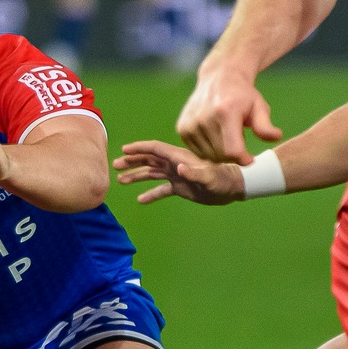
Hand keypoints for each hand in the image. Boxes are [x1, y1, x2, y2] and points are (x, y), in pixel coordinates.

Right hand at [114, 139, 244, 204]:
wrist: (232, 188)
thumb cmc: (223, 180)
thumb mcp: (209, 177)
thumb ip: (195, 173)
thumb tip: (179, 168)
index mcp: (179, 157)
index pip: (155, 149)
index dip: (139, 148)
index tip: (124, 150)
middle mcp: (175, 164)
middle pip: (149, 159)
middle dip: (132, 161)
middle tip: (115, 165)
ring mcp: (176, 175)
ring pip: (152, 173)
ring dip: (137, 175)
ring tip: (121, 181)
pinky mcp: (180, 187)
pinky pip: (161, 189)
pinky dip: (151, 194)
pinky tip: (141, 200)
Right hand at [176, 69, 280, 163]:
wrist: (219, 78)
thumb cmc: (243, 96)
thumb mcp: (259, 107)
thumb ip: (265, 125)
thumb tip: (277, 136)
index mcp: (225, 112)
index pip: (233, 151)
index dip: (244, 158)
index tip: (250, 157)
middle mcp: (203, 118)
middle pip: (221, 156)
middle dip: (233, 156)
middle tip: (240, 143)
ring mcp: (190, 124)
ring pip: (208, 156)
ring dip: (221, 154)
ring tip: (228, 137)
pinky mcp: (182, 128)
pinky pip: (198, 152)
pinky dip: (209, 150)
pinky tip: (216, 137)